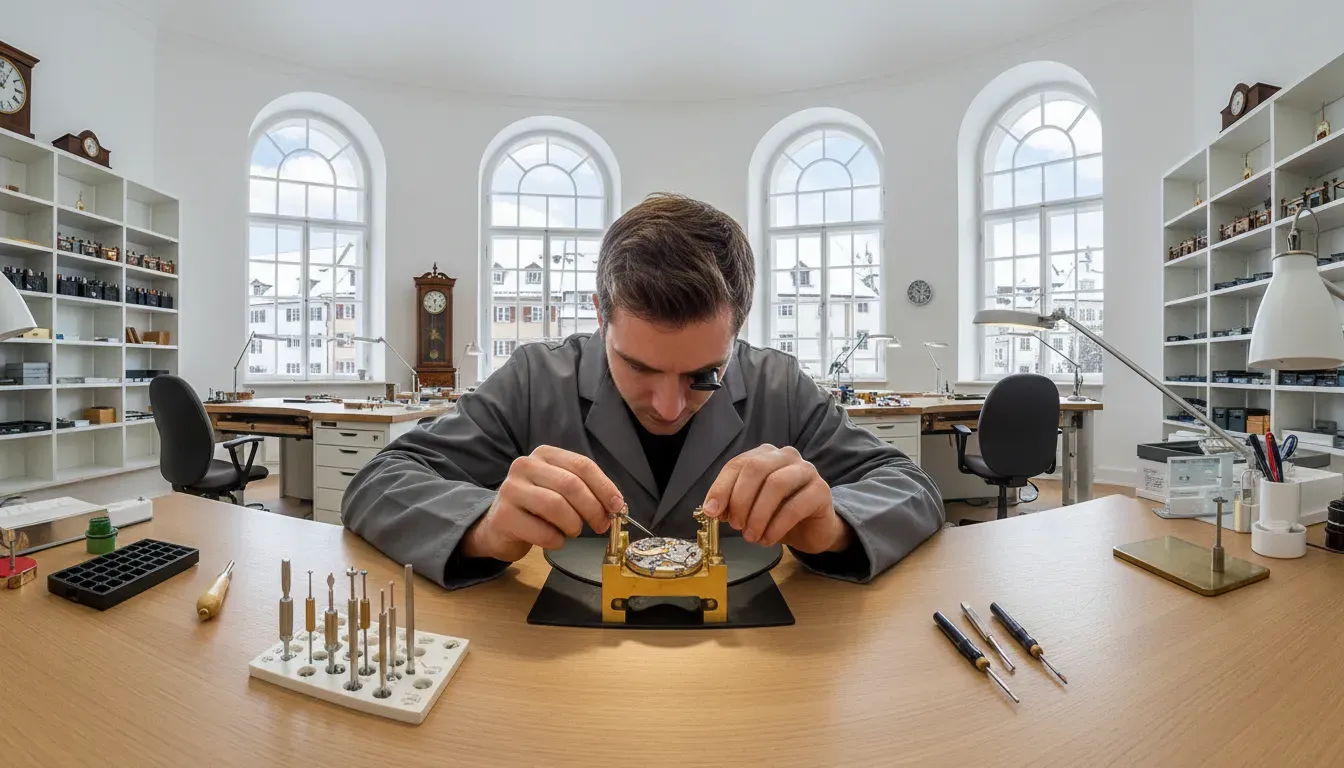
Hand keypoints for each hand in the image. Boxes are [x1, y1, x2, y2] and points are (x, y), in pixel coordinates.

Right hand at [462, 446, 624, 561]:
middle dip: (593, 508)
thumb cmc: (536, 508)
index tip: (617, 506)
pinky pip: (542, 531)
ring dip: (573, 525)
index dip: (604, 487)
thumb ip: (586, 491)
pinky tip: (555, 540)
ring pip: (556, 506)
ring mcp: (511, 489)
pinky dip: (556, 540)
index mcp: (545, 455)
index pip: (582, 465)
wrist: (499, 526)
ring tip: (572, 531)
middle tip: (601, 525)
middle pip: (570, 485)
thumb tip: (616, 505)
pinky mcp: (503, 515)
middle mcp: (525, 466)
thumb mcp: (560, 490)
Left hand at [703, 445, 850, 553]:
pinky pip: (795, 506)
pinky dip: (776, 526)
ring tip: (751, 536)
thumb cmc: (778, 514)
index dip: (721, 488)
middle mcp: (785, 456)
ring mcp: (806, 470)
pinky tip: (768, 539)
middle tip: (736, 525)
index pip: (737, 464)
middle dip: (740, 500)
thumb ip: (732, 504)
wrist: (812, 530)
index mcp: (764, 455)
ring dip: (758, 515)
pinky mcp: (821, 490)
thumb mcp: (750, 508)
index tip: (712, 511)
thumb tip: (713, 509)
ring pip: (775, 484)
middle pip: (755, 469)